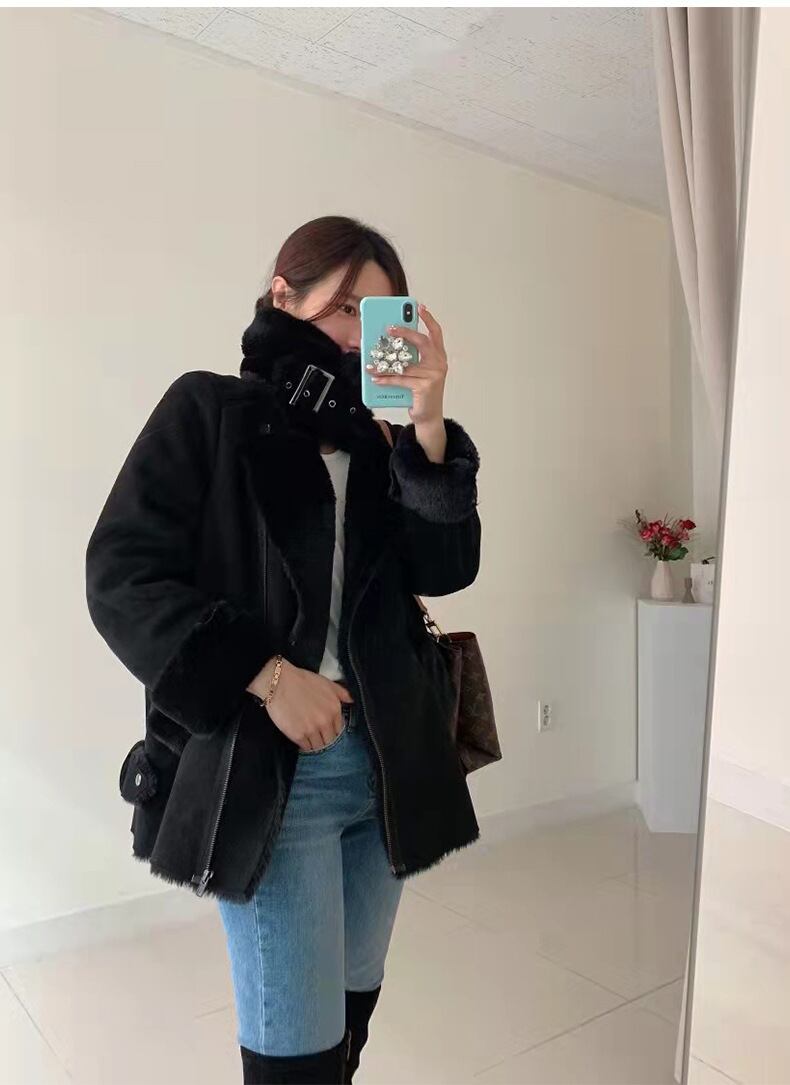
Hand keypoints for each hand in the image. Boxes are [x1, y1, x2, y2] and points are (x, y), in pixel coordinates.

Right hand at [248, 658, 353, 751]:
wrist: (279, 682)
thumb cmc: (302, 681)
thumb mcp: (326, 683)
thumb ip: (342, 692)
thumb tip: (352, 701)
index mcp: (334, 709)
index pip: (339, 730)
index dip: (332, 731)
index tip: (326, 730)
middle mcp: (325, 721)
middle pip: (330, 741)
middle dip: (324, 739)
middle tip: (317, 736)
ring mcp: (312, 730)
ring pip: (318, 746)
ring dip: (315, 744)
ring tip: (309, 739)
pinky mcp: (298, 735)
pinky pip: (305, 747)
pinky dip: (304, 745)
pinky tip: (301, 740)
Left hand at [367, 303, 447, 427]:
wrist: (429, 417)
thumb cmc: (421, 393)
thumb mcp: (419, 373)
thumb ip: (412, 359)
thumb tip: (390, 346)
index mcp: (439, 357)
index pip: (436, 333)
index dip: (428, 319)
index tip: (419, 307)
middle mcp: (439, 364)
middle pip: (421, 342)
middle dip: (404, 333)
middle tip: (388, 328)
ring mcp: (433, 375)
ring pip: (404, 364)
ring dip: (384, 364)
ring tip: (370, 362)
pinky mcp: (424, 387)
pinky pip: (400, 379)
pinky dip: (386, 379)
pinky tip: (375, 378)